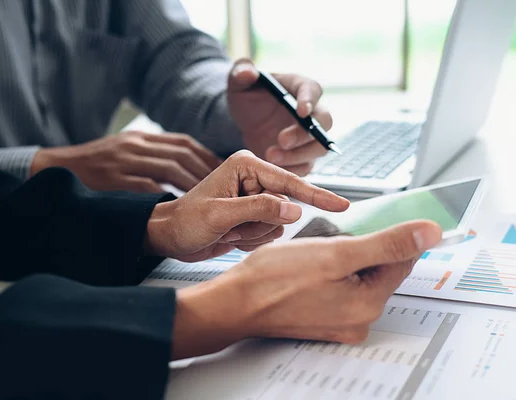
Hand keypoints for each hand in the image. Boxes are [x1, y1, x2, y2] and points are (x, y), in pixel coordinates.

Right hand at [30, 131, 221, 191]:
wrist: (56, 170)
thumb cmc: (94, 166)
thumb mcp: (123, 151)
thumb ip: (149, 155)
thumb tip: (183, 168)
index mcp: (140, 137)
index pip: (184, 142)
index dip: (206, 155)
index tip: (223, 170)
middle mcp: (135, 145)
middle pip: (182, 154)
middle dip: (206, 170)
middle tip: (225, 187)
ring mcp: (124, 160)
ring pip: (170, 167)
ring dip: (193, 182)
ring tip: (210, 197)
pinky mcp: (114, 179)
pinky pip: (148, 186)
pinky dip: (167, 195)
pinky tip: (182, 206)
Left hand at [144, 150, 348, 261]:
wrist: (169, 237)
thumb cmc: (186, 221)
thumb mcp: (220, 214)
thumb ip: (259, 209)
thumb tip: (295, 209)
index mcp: (246, 165)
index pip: (289, 182)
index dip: (316, 195)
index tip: (343, 205)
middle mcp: (254, 178)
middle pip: (285, 207)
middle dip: (259, 223)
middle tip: (231, 225)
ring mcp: (254, 198)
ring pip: (278, 223)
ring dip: (253, 233)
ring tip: (227, 230)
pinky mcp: (253, 215)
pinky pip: (269, 233)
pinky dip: (250, 240)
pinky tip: (229, 235)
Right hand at [171, 220, 441, 358]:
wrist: (234, 303)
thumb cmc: (274, 278)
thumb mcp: (335, 253)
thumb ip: (386, 244)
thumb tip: (430, 233)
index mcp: (369, 304)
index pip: (401, 260)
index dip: (391, 234)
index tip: (376, 218)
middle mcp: (359, 319)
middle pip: (378, 269)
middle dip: (358, 247)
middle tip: (328, 239)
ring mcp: (340, 322)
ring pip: (356, 276)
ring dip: (341, 258)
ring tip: (312, 254)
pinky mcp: (323, 319)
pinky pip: (338, 288)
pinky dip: (329, 272)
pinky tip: (306, 267)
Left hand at [228, 59, 331, 175]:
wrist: (247, 120)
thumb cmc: (248, 95)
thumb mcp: (238, 82)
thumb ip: (240, 72)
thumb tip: (248, 72)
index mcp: (300, 87)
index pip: (312, 90)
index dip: (309, 100)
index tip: (301, 111)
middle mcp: (312, 112)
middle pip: (323, 123)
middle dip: (304, 134)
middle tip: (282, 140)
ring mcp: (309, 136)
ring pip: (318, 149)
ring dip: (298, 155)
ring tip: (270, 155)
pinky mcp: (303, 156)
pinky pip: (307, 167)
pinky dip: (293, 170)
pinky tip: (274, 169)